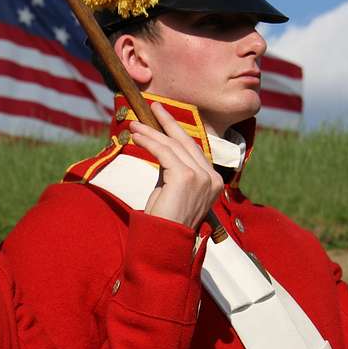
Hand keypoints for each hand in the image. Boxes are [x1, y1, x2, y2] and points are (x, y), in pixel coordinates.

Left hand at [129, 103, 222, 228]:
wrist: (164, 242)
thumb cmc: (165, 220)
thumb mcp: (172, 189)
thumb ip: (172, 169)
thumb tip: (161, 149)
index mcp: (213, 181)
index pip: (194, 149)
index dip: (177, 131)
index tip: (163, 116)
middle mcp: (212, 178)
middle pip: (187, 142)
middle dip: (168, 122)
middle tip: (154, 106)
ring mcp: (202, 177)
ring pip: (173, 146)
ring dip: (151, 132)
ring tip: (134, 124)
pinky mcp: (186, 178)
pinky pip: (164, 153)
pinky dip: (149, 142)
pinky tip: (137, 136)